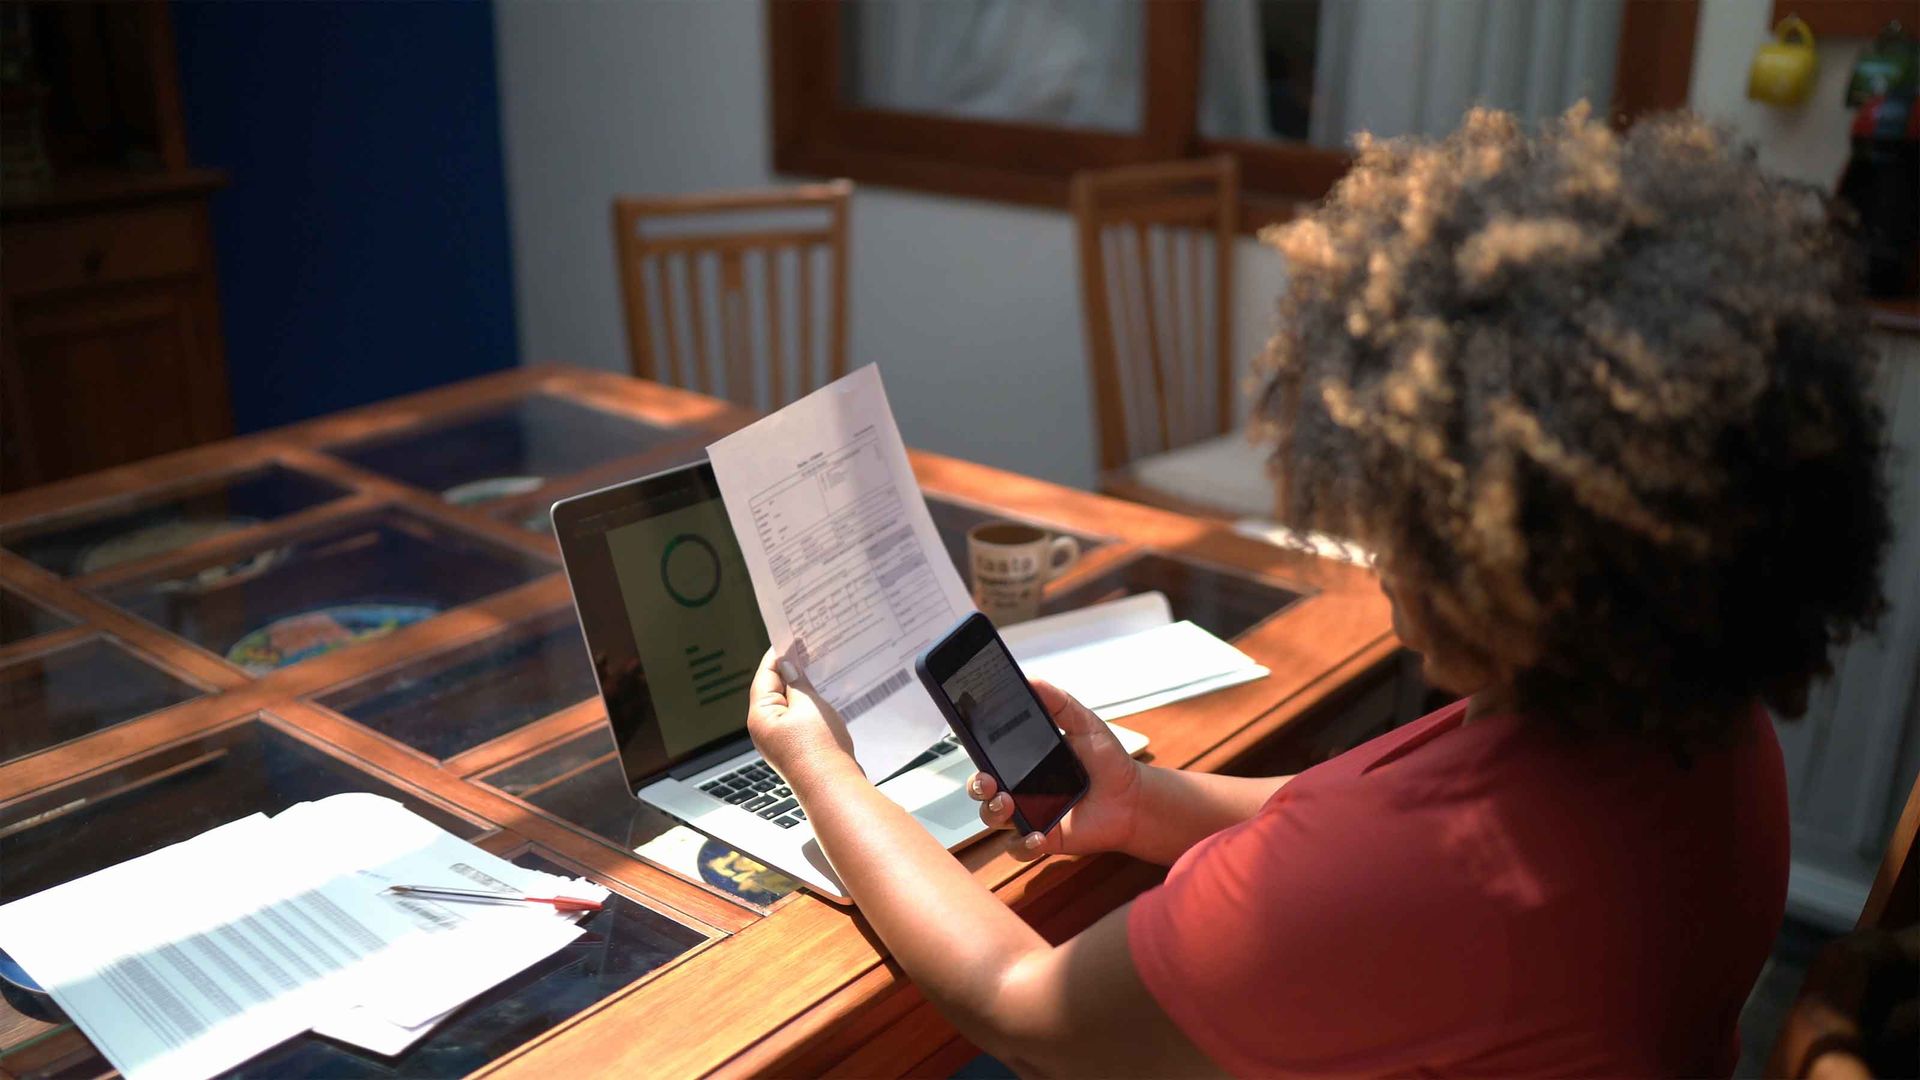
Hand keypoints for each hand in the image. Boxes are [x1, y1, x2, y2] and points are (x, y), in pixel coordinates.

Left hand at [747, 648, 858, 786]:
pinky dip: (809, 706)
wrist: (834, 788)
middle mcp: (765, 730)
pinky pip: (799, 719)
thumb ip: (797, 683)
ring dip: (802, 689)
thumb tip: (788, 666)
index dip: (779, 655)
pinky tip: (824, 699)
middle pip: (774, 691)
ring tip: (819, 672)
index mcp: (760, 716)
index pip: (765, 676)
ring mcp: (780, 741)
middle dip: (791, 672)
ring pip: (789, 705)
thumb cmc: (819, 749)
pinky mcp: (797, 748)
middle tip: (808, 651)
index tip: (791, 638)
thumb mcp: (809, 705)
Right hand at [969, 680, 1141, 861]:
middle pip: (981, 788)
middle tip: (988, 779)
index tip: (970, 738)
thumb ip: (1057, 702)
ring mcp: (1029, 814)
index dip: (974, 748)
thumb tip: (1030, 679)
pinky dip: (1023, 844)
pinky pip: (1019, 848)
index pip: (988, 754)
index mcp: (1023, 760)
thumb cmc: (1106, 761)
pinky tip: (1037, 835)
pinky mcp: (1042, 839)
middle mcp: (1020, 788)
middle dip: (976, 785)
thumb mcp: (1083, 723)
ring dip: (993, 811)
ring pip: (992, 818)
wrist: (1132, 797)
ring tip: (1009, 802)